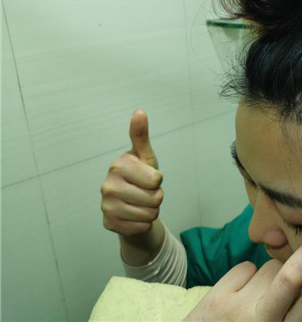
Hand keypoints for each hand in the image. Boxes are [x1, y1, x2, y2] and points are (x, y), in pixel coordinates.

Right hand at [101, 109, 163, 236]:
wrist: (131, 205)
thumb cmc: (141, 177)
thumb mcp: (145, 157)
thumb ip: (141, 136)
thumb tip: (139, 112)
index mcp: (118, 165)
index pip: (157, 180)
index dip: (158, 181)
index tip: (149, 178)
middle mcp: (108, 185)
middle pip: (155, 199)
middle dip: (156, 198)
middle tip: (146, 193)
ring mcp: (106, 206)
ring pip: (149, 214)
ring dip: (151, 211)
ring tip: (141, 204)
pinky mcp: (109, 223)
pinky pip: (141, 227)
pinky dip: (143, 224)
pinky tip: (134, 216)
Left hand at [184, 219, 301, 321]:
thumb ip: (294, 318)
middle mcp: (259, 321)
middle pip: (292, 277)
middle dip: (298, 275)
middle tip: (290, 288)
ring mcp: (235, 307)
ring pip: (271, 266)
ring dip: (274, 274)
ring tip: (263, 294)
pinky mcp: (216, 296)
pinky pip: (246, 266)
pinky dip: (251, 274)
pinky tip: (244, 292)